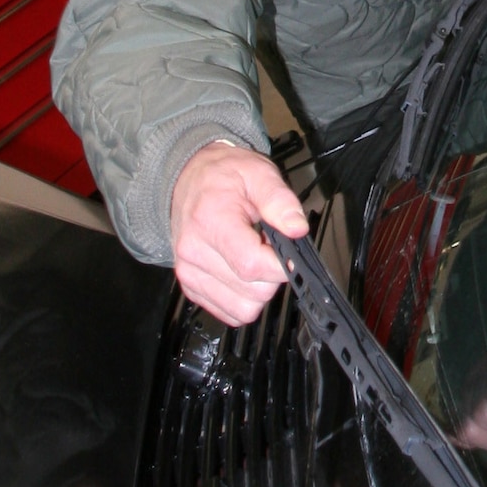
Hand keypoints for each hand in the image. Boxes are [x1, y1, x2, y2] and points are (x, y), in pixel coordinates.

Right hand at [170, 140, 308, 323]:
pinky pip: (229, 312)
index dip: (281, 264)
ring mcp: (190, 273)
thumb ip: (280, 200)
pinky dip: (244, 298)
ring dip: (259, 290)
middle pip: (253, 292)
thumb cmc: (223, 176)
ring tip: (254, 257)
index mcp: (210, 222)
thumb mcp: (258, 173)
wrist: (188, 178)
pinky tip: (241, 270)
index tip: (288, 252)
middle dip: (272, 274)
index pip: (252, 265)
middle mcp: (194, 252)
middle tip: (267, 245)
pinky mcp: (191, 287)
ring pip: (243, 309)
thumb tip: (297, 228)